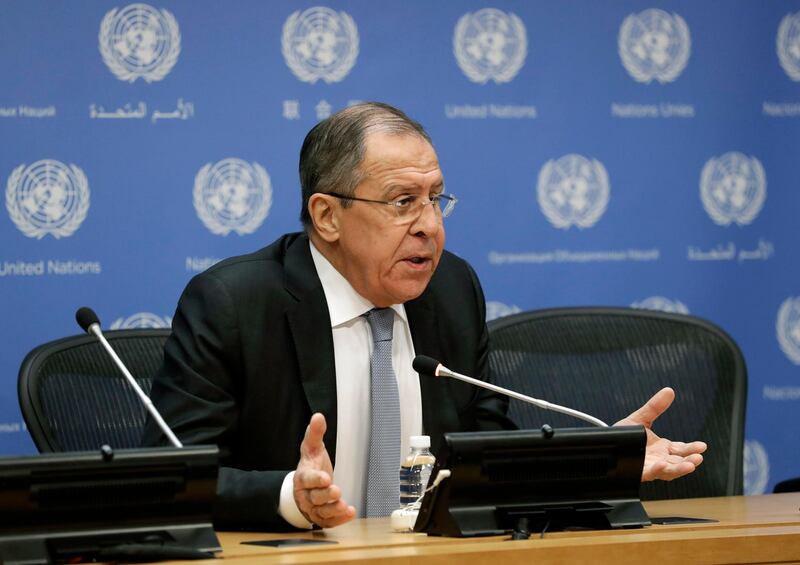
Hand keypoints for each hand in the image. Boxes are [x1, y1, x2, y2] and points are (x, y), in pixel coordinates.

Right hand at [293, 413, 355, 527]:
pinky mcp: (320, 517)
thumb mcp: (312, 448)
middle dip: (325, 495)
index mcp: (303, 476)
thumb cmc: (311, 465)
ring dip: (333, 510)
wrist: (305, 486)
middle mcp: (306, 494)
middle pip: (314, 497)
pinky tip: (350, 514)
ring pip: (321, 512)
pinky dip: (338, 520)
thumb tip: (318, 416)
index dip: (315, 479)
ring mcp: (312, 507)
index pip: (307, 479)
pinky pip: (328, 522)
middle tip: (336, 491)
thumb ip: (315, 433)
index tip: (326, 478)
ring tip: (345, 506)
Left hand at [615, 387, 707, 481]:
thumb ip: (655, 407)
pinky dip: (657, 471)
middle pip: (678, 462)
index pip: (681, 450)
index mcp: (662, 448)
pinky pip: (650, 474)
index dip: (692, 448)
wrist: (603, 444)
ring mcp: (650, 467)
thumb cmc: (623, 435)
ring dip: (680, 469)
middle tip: (698, 457)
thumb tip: (668, 391)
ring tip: (690, 465)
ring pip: (668, 472)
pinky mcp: (639, 472)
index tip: (702, 446)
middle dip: (689, 461)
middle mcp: (659, 459)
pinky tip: (661, 465)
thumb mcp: (640, 419)